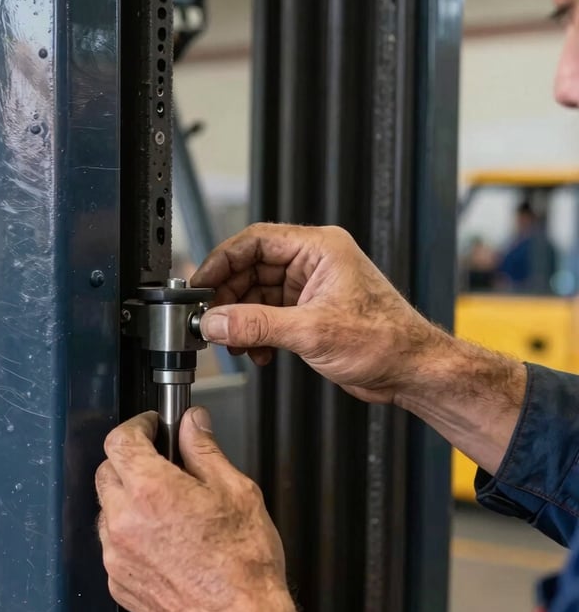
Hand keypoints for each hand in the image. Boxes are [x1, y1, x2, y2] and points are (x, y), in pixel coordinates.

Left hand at [96, 408, 302, 611]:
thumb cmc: (244, 567)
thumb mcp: (236, 492)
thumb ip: (205, 451)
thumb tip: (192, 423)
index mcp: (152, 492)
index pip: (120, 440)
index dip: (136, 426)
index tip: (151, 426)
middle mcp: (125, 522)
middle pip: (107, 472)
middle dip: (131, 461)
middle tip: (162, 463)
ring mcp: (117, 556)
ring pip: (107, 510)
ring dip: (128, 499)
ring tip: (167, 508)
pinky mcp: (118, 584)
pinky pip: (113, 546)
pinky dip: (130, 535)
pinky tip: (164, 541)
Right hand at [192, 223, 439, 403]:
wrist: (412, 371)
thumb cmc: (386, 339)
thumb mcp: (311, 331)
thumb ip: (257, 325)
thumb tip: (216, 322)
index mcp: (319, 249)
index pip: (256, 241)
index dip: (223, 261)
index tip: (200, 283)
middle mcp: (314, 263)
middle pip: (252, 269)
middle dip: (229, 297)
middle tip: (210, 320)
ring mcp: (311, 289)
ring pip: (257, 295)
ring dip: (241, 320)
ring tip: (232, 342)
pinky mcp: (310, 314)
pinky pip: (269, 316)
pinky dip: (256, 333)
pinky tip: (256, 352)